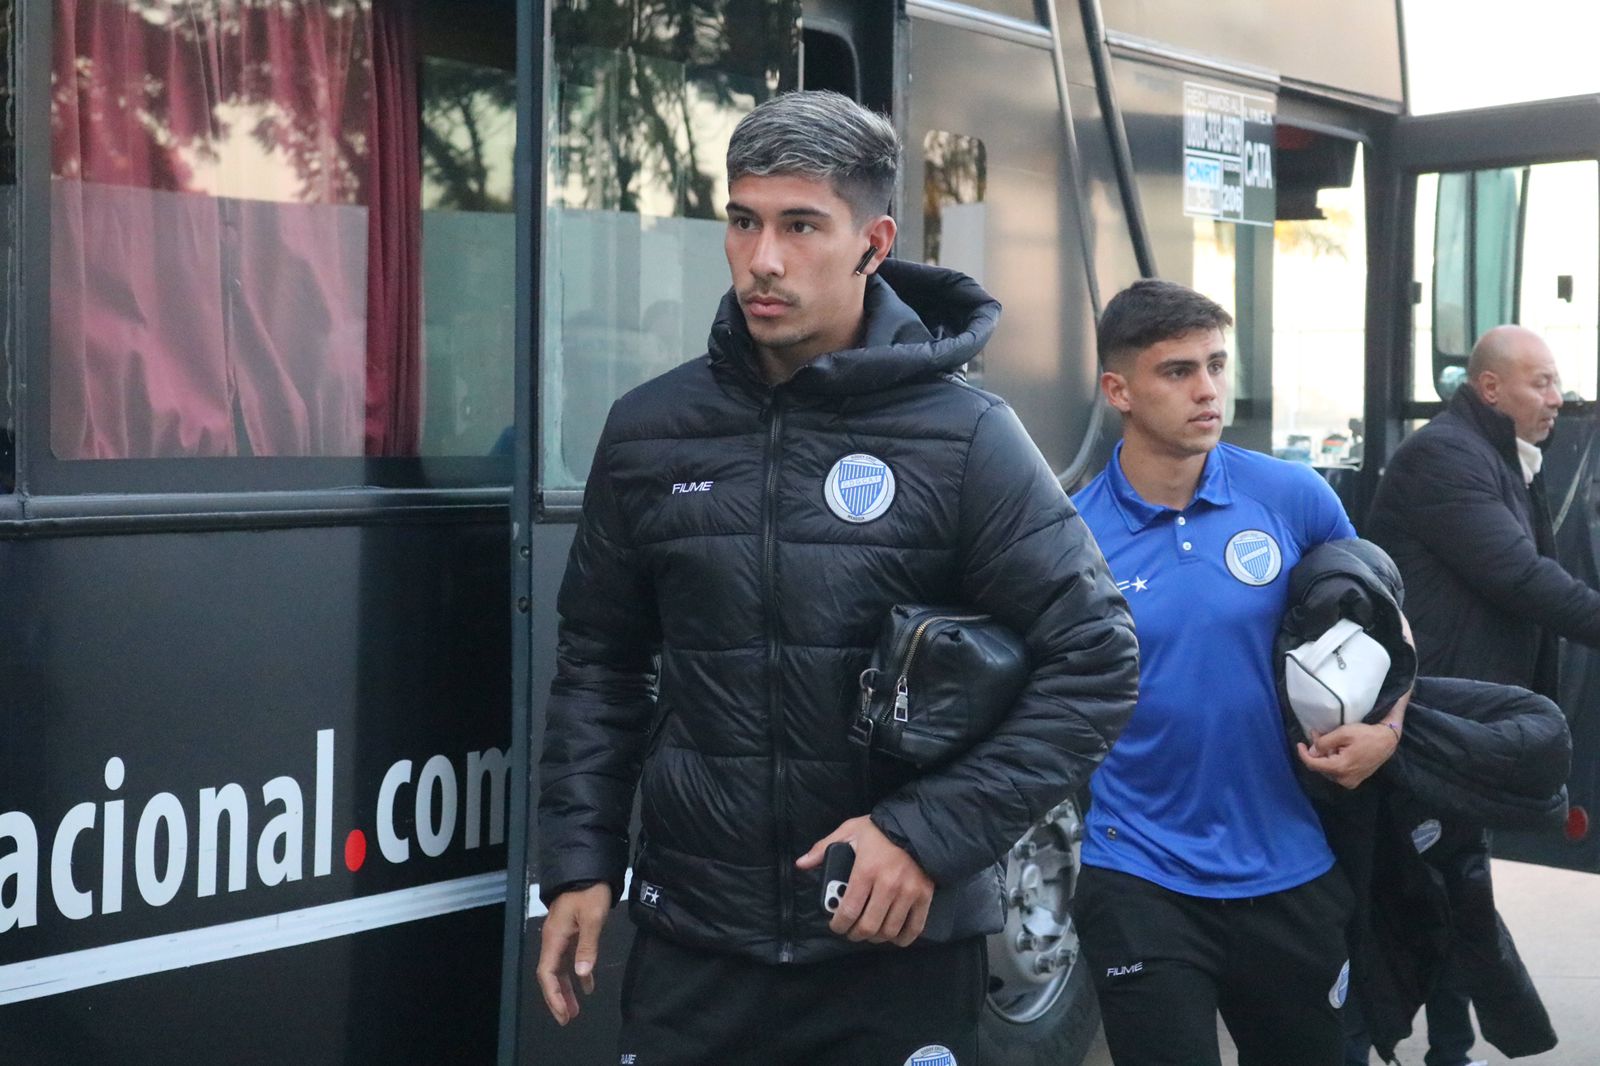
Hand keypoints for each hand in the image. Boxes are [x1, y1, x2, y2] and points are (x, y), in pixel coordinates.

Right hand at [536, 882, 612, 1024]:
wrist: (589, 869)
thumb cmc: (589, 891)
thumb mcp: (592, 918)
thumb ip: (587, 947)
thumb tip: (581, 974)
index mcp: (554, 937)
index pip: (547, 973)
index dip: (553, 995)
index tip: (563, 1013)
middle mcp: (554, 939)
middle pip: (550, 975)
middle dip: (557, 998)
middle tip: (567, 1019)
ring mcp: (561, 935)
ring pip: (560, 969)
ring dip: (567, 989)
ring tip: (575, 1010)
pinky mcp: (571, 932)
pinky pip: (570, 958)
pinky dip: (578, 973)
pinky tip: (587, 985)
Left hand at [795, 815, 933, 946]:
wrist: (918, 824)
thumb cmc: (880, 829)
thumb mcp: (849, 831)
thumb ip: (823, 848)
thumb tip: (801, 864)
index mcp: (866, 870)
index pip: (848, 910)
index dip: (839, 925)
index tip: (836, 926)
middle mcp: (888, 885)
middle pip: (869, 926)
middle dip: (856, 934)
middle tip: (851, 932)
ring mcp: (908, 892)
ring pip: (889, 930)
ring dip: (877, 938)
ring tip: (870, 933)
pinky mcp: (925, 896)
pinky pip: (914, 928)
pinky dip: (902, 938)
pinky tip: (894, 937)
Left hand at [1297, 723, 1398, 788]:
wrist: (1387, 741)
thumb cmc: (1366, 735)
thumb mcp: (1343, 733)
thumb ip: (1324, 742)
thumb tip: (1311, 751)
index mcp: (1340, 768)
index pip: (1313, 764)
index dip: (1303, 754)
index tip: (1299, 743)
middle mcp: (1344, 779)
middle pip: (1321, 766)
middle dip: (1316, 751)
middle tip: (1317, 734)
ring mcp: (1350, 781)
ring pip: (1328, 768)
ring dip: (1325, 755)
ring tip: (1327, 739)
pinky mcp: (1355, 780)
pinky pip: (1337, 771)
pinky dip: (1333, 760)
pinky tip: (1337, 748)